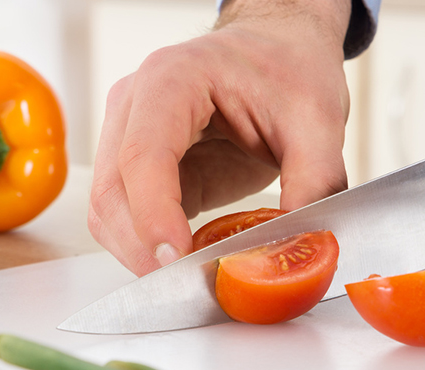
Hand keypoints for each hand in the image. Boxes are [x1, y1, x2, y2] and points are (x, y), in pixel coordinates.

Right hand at [89, 0, 352, 275]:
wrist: (275, 48)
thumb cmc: (286, 67)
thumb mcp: (317, 118)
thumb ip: (315, 181)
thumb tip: (304, 244)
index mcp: (172, 79)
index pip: (143, 155)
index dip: (154, 214)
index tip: (178, 258)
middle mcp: (134, 104)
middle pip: (112, 191)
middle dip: (144, 247)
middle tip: (191, 283)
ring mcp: (127, 135)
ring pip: (107, 210)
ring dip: (140, 252)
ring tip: (193, 274)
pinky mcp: (138, 167)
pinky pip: (125, 217)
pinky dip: (147, 246)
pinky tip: (188, 256)